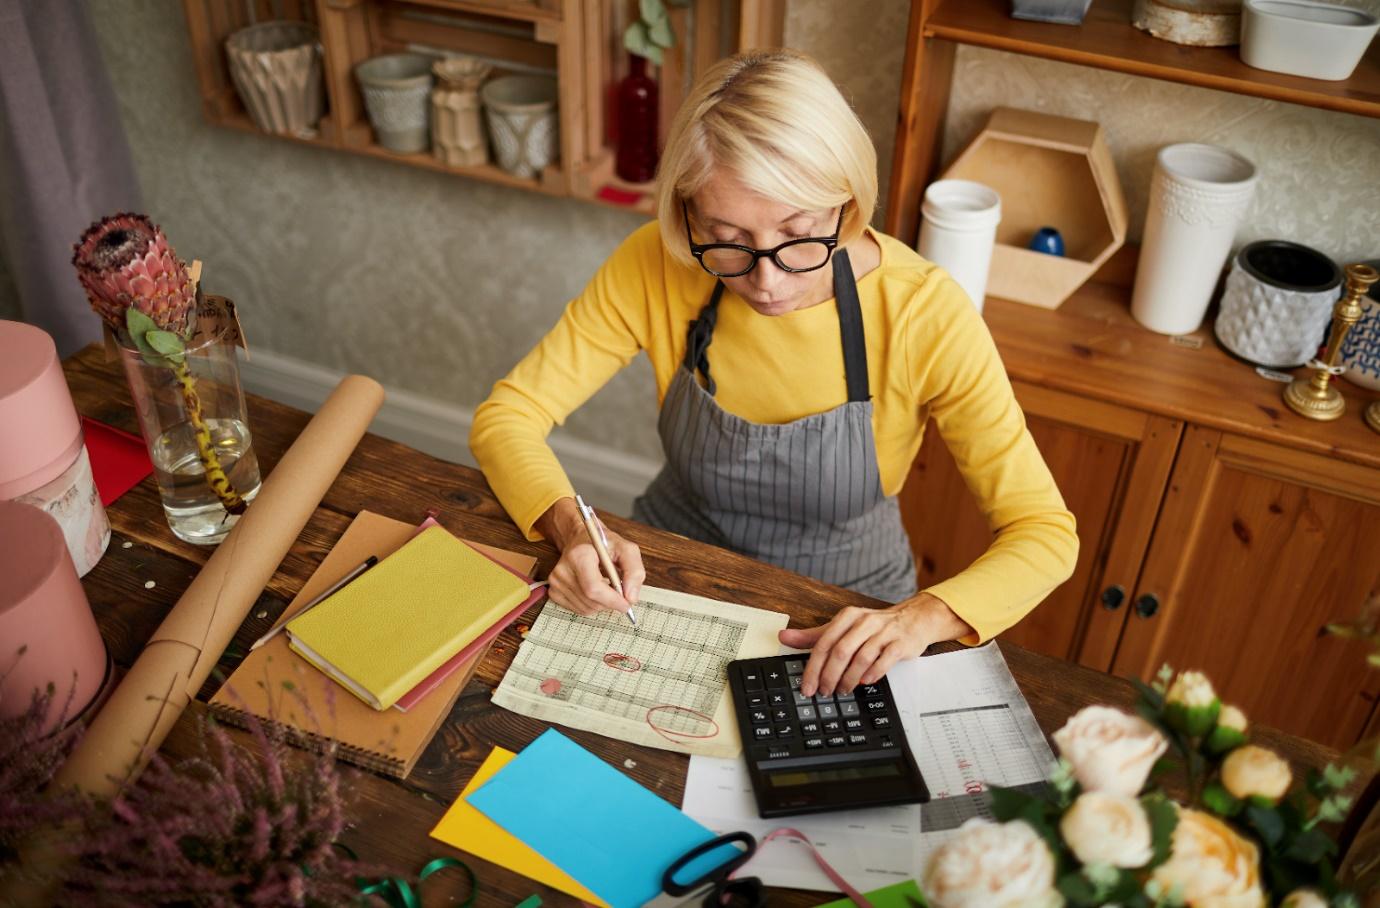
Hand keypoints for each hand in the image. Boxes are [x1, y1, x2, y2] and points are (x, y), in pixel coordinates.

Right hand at [536, 497, 644, 617]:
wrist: (580, 540)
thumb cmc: (603, 544)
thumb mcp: (626, 550)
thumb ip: (634, 571)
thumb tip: (631, 597)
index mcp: (579, 555)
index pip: (593, 588)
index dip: (612, 600)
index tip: (627, 603)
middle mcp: (563, 569)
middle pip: (591, 600)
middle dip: (610, 602)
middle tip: (619, 591)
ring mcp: (556, 582)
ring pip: (586, 608)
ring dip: (602, 604)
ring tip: (606, 586)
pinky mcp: (554, 591)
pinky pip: (579, 609)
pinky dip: (592, 605)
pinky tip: (594, 590)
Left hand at [780, 593, 972, 696]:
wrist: (914, 619)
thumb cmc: (875, 627)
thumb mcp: (843, 627)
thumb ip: (814, 635)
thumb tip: (784, 637)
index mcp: (847, 617)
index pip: (823, 643)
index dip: (813, 667)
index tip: (807, 686)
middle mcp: (864, 622)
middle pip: (840, 651)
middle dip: (829, 676)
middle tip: (824, 692)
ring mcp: (884, 632)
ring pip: (861, 658)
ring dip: (849, 679)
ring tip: (842, 690)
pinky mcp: (900, 643)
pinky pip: (884, 660)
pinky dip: (872, 674)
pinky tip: (865, 682)